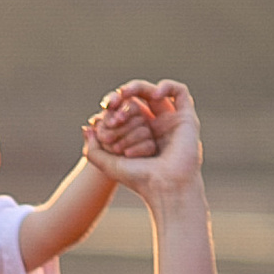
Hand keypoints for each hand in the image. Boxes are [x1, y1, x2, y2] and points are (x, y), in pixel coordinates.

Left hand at [82, 81, 200, 195]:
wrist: (166, 187)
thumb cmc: (140, 180)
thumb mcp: (109, 165)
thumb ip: (93, 150)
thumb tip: (87, 128)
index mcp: (139, 136)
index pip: (124, 111)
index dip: (112, 107)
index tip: (102, 112)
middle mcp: (156, 127)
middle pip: (138, 100)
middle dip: (121, 98)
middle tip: (110, 103)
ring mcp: (172, 121)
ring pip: (155, 92)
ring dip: (138, 88)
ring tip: (125, 95)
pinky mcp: (187, 117)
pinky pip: (180, 91)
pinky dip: (167, 86)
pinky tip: (154, 94)